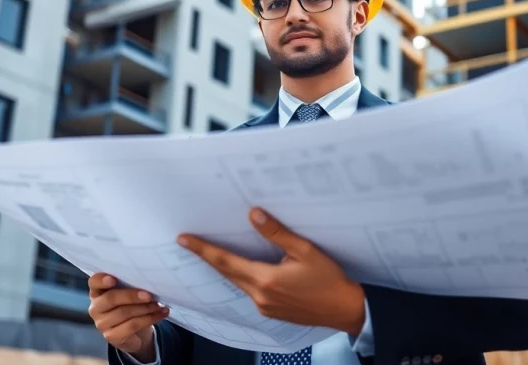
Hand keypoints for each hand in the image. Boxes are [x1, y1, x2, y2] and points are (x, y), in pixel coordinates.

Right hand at [88, 273, 169, 361]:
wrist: (134, 331)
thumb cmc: (130, 304)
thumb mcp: (128, 292)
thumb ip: (131, 284)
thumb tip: (148, 279)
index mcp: (98, 291)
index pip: (94, 283)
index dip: (101, 280)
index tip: (113, 279)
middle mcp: (96, 307)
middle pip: (111, 299)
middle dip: (132, 296)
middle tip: (149, 295)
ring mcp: (101, 324)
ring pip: (124, 313)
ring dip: (145, 308)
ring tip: (159, 305)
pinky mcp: (111, 337)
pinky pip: (132, 326)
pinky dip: (149, 318)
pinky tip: (161, 314)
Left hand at [178, 207, 365, 335]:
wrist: (344, 309)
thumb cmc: (328, 279)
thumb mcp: (305, 250)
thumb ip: (277, 233)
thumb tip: (253, 215)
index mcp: (265, 279)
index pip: (225, 261)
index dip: (203, 249)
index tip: (184, 239)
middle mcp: (260, 296)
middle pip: (226, 272)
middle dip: (208, 256)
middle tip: (189, 242)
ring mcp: (264, 307)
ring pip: (237, 282)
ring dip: (226, 266)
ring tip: (214, 251)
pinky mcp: (270, 312)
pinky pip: (250, 291)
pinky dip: (242, 277)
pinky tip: (245, 268)